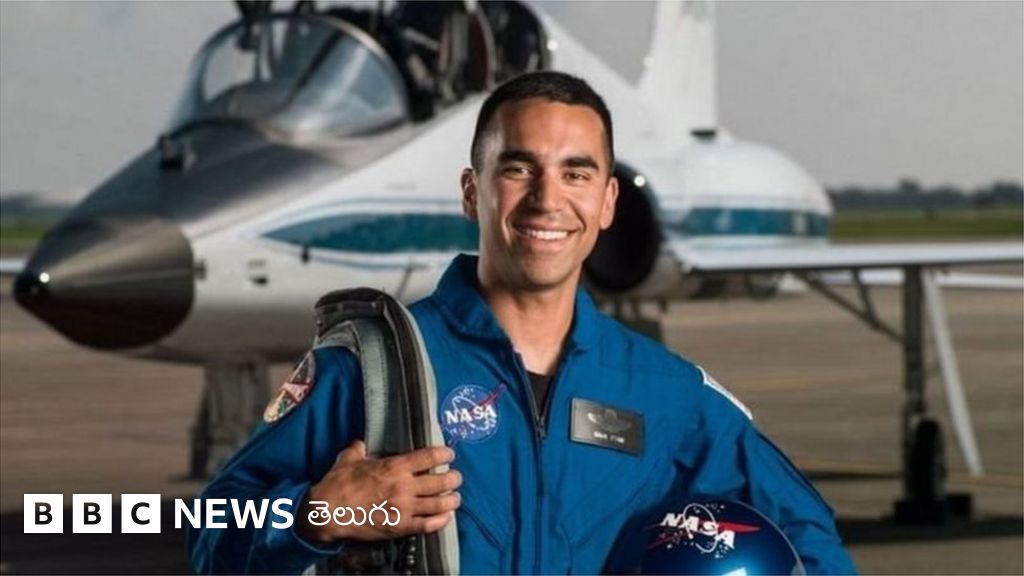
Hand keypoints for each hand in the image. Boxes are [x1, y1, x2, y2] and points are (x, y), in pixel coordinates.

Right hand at [297, 440, 460, 543]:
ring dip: (452, 500)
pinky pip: (428, 525)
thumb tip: (360, 443)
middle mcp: (404, 486)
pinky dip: (441, 521)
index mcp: (394, 467)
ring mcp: (403, 508)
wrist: (327, 512)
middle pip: (441, 481)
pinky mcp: (399, 527)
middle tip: (456, 477)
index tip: (450, 454)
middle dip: (453, 478)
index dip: (445, 453)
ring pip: (439, 504)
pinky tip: (446, 517)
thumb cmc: (338, 484)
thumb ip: (358, 449)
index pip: (429, 456)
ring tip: (455, 498)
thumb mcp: (348, 459)